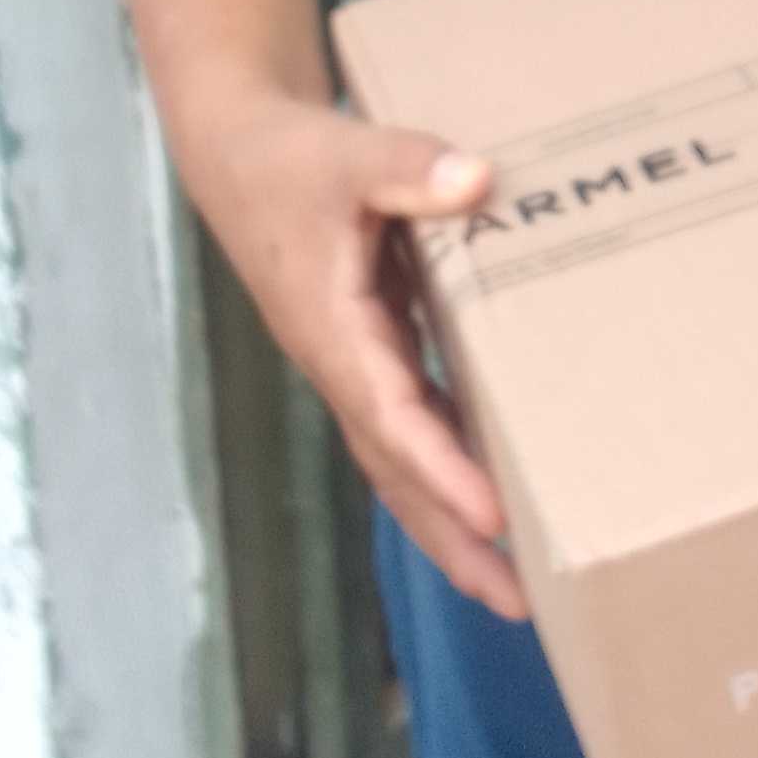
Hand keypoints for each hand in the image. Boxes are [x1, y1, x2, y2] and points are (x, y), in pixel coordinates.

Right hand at [184, 91, 524, 619]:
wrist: (239, 153)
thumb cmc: (290, 157)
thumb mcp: (349, 153)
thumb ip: (409, 167)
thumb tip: (476, 180)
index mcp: (333, 329)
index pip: (392, 417)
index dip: (442, 469)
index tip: (494, 517)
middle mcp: (342, 363)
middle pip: (397, 472)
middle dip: (451, 541)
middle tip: (518, 604)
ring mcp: (354, 363)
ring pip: (404, 460)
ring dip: (452, 521)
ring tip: (514, 580)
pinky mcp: (370, 349)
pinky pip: (413, 425)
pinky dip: (451, 463)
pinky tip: (497, 490)